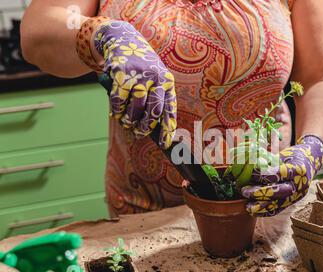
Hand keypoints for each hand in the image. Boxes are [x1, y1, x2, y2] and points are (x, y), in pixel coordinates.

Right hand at [94, 20, 176, 148]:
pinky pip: (119, 101)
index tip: (166, 144)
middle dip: (145, 127)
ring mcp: (139, 76)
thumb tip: (152, 129)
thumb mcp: (154, 79)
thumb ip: (155, 99)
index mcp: (167, 82)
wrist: (123, 40)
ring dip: (129, 120)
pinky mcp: (122, 74)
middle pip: (153, 112)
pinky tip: (116, 111)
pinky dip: (117, 110)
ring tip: (126, 122)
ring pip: (135, 108)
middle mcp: (156, 78)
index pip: (169, 110)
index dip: (168, 129)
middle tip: (139, 134)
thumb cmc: (140, 67)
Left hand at [241, 135, 322, 216]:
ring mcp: (297, 195)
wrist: (310, 164)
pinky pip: (278, 209)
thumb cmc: (293, 156)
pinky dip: (265, 212)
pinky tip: (254, 212)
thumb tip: (249, 166)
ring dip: (260, 206)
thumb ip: (269, 162)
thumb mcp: (283, 155)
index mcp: (298, 169)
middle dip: (259, 193)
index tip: (250, 174)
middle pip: (278, 192)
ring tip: (247, 206)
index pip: (279, 174)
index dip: (263, 175)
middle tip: (244, 191)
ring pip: (277, 204)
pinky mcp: (293, 202)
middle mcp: (299, 185)